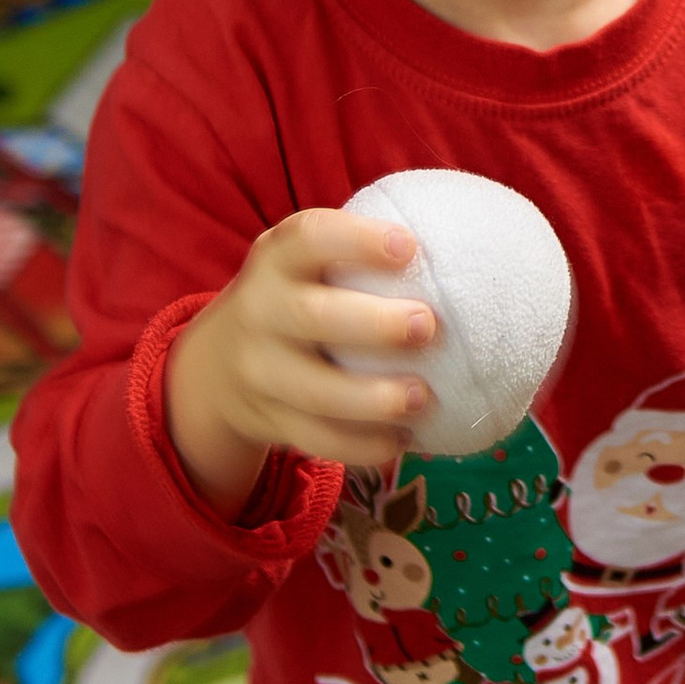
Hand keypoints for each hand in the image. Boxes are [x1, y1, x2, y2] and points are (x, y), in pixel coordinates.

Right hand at [165, 208, 436, 505]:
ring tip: (423, 397)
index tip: (410, 247)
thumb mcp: (303, 264)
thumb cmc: (295, 298)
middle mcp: (259, 311)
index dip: (357, 239)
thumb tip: (469, 240)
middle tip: (427, 326)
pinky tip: (404, 440)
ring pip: (315, 392)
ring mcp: (260, 372)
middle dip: (373, 324)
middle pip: (310, 316)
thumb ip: (360, 254)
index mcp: (276, 260)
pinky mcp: (270, 421)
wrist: (215, 368)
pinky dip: (362, 446)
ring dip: (374, 399)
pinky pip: (317, 440)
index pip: (309, 238)